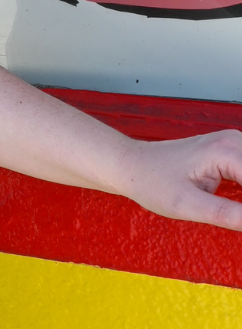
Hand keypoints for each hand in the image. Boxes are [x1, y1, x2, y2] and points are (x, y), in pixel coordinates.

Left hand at [111, 131, 241, 228]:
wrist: (130, 164)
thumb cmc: (151, 182)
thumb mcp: (188, 205)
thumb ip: (229, 215)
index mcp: (225, 151)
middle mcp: (233, 141)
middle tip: (238, 219)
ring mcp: (232, 143)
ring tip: (236, 214)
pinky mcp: (230, 151)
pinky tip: (239, 206)